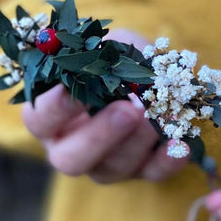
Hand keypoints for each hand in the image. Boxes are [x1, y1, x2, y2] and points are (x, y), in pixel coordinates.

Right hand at [21, 28, 187, 183]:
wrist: (147, 75)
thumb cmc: (114, 58)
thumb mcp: (109, 46)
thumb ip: (109, 51)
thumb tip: (119, 56)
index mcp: (51, 116)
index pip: (40, 120)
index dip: (54, 108)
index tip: (73, 89)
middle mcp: (71, 147)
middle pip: (71, 159)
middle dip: (100, 136)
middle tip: (128, 110)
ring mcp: (105, 164)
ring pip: (112, 168)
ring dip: (138, 142)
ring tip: (158, 114)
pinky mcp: (140, 172)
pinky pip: (152, 174)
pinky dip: (168, 161)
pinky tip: (181, 143)